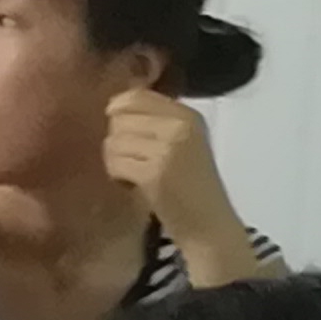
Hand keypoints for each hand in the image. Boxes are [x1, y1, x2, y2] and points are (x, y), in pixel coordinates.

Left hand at [101, 87, 239, 246]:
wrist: (207, 223)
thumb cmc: (190, 185)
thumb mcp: (182, 142)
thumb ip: (155, 121)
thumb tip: (113, 106)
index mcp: (187, 114)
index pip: (137, 96)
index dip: (118, 111)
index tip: (121, 132)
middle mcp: (180, 125)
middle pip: (120, 118)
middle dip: (117, 141)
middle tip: (131, 161)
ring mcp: (168, 148)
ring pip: (114, 141)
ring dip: (115, 161)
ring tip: (132, 175)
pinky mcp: (154, 173)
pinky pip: (116, 164)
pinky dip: (117, 176)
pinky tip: (131, 185)